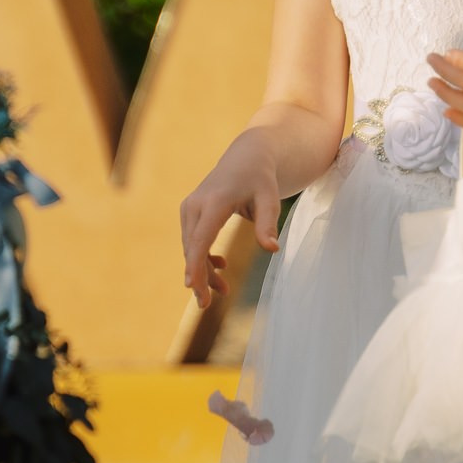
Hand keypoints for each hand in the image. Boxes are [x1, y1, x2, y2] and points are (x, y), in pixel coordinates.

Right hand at [180, 135, 280, 305]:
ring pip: (191, 248)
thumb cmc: (261, 180)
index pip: (200, 239)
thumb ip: (269, 223)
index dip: (196, 265)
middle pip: (192, 248)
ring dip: (203, 270)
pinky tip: (221, 268)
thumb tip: (272, 249)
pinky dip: (203, 258)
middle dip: (199, 277)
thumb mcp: (270, 199)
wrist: (247, 158)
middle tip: (207, 304)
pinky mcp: (190, 213)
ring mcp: (190, 208)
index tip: (192, 288)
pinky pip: (193, 242)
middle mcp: (196, 204)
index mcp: (215, 202)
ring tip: (223, 291)